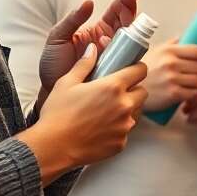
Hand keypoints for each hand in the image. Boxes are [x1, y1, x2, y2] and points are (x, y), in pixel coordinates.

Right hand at [24, 43, 148, 182]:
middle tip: (117, 92)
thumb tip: (93, 48)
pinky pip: (126, 130)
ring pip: (136, 112)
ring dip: (128, 109)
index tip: (130, 70)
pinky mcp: (121, 142)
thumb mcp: (67, 83)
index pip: (140, 71)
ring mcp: (125, 126)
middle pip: (143, 92)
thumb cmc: (57, 113)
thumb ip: (84, 64)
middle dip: (133, 89)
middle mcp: (124, 105)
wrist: (53, 147)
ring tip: (107, 110)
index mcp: (113, 87)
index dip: (137, 68)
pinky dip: (118, 128)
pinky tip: (101, 128)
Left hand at [38, 0, 140, 94]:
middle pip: (129, 23)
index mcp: (98, 30)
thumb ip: (72, 20)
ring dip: (125, 35)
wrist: (51, 90)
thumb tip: (89, 3)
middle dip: (131, 11)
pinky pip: (128, 61)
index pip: (116, 11)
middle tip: (128, 6)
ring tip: (103, 39)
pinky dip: (124, 55)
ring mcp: (114, 56)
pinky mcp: (116, 71)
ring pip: (132, 41)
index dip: (126, 0)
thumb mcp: (57, 37)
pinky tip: (107, 52)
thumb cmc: (53, 64)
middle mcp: (110, 41)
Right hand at [142, 38, 196, 111]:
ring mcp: (172, 79)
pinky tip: (191, 94)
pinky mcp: (172, 94)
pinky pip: (192, 93)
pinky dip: (194, 94)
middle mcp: (171, 63)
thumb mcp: (154, 52)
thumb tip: (182, 37)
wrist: (129, 89)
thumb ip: (169, 45)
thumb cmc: (144, 70)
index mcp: (169, 51)